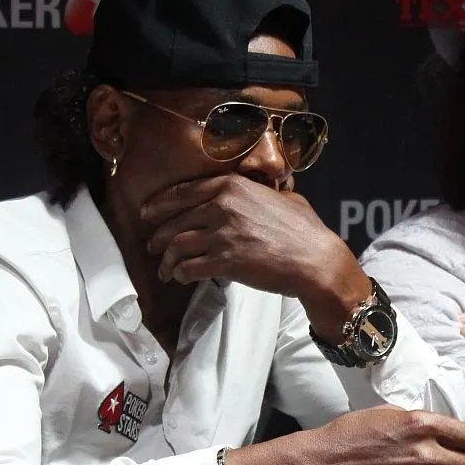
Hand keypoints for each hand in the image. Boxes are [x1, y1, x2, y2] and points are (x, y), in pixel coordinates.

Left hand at [142, 175, 367, 339]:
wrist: (316, 261)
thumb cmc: (306, 230)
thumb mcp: (284, 198)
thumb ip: (262, 193)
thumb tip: (262, 192)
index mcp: (233, 186)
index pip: (185, 192)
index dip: (161, 204)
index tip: (148, 213)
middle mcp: (222, 206)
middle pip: (176, 220)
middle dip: (159, 236)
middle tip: (152, 246)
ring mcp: (222, 234)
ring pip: (178, 246)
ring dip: (167, 260)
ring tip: (165, 269)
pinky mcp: (224, 262)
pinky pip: (190, 267)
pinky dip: (181, 274)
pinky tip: (181, 278)